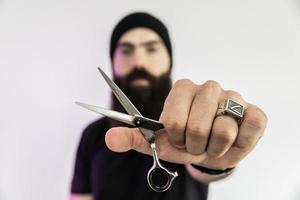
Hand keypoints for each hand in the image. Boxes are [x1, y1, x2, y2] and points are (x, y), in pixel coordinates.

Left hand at [105, 79, 266, 168]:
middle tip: (196, 141)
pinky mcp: (254, 111)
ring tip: (213, 141)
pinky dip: (239, 144)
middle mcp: (208, 87)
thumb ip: (133, 138)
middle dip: (194, 145)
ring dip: (214, 147)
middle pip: (196, 126)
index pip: (173, 120)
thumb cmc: (185, 142)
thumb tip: (109, 139)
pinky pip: (249, 128)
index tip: (178, 137)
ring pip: (222, 130)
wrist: (213, 150)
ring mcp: (233, 97)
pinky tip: (234, 139)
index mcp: (182, 89)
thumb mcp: (158, 142)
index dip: (175, 137)